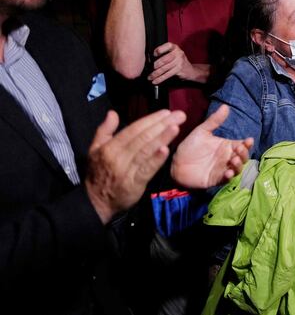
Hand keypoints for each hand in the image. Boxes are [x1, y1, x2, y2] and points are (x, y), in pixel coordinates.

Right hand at [85, 109, 185, 223]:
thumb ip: (104, 130)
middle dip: (162, 125)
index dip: (150, 120)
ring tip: (176, 128)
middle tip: (179, 115)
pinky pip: (147, 170)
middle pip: (142, 138)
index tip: (165, 112)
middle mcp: (118, 157)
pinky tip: (167, 150)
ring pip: (146, 151)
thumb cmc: (98, 172)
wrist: (96, 201)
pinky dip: (157, 160)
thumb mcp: (94, 149)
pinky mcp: (135, 184)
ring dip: (162, 138)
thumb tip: (113, 113)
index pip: (133, 130)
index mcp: (110, 147)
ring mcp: (127, 171)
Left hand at [149, 42, 204, 83]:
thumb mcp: (174, 54)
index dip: (160, 50)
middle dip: (155, 65)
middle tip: (150, 69)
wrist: (190, 70)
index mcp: (175, 48)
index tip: (154, 54)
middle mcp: (178, 53)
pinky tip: (156, 80)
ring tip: (150, 77)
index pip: (168, 46)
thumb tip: (150, 59)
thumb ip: (165, 54)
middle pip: (164, 59)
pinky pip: (167, 74)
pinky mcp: (179, 70)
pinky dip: (160, 78)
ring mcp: (179, 62)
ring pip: (165, 68)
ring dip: (156, 74)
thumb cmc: (179, 61)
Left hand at [171, 105, 253, 188]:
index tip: (248, 140)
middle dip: (244, 153)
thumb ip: (214, 121)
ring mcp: (223, 169)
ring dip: (239, 165)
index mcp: (226, 146)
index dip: (247, 144)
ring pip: (238, 168)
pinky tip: (228, 172)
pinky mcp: (217, 179)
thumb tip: (225, 106)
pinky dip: (230, 176)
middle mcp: (227, 158)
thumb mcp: (202, 131)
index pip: (242, 145)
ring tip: (234, 160)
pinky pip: (227, 179)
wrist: (175, 163)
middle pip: (243, 157)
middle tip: (238, 149)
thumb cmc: (190, 147)